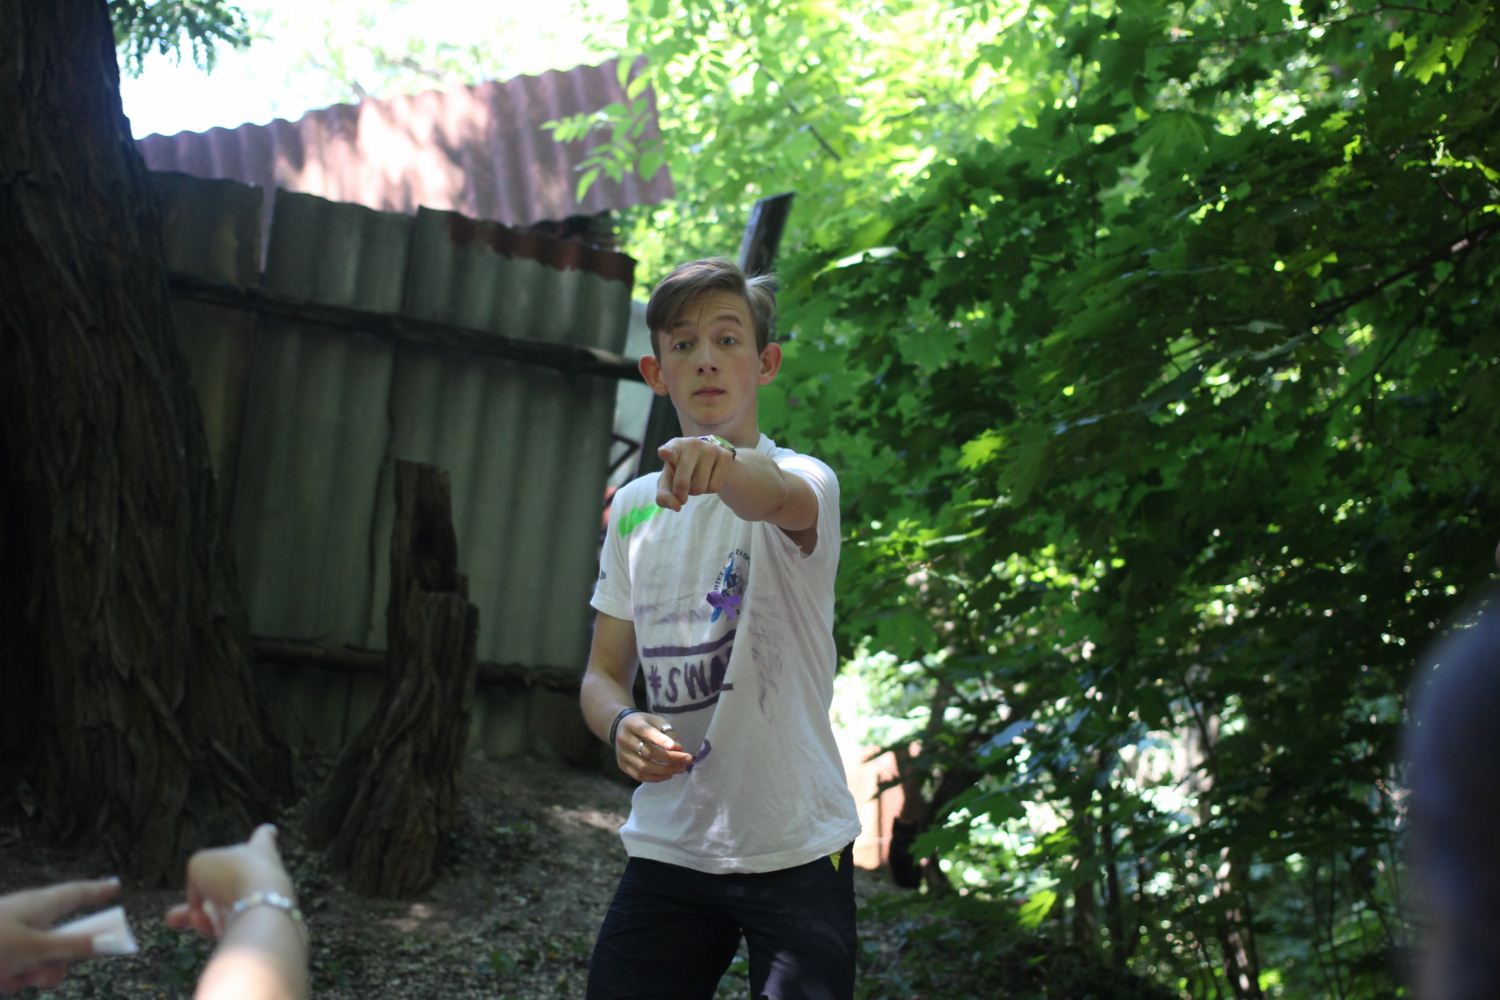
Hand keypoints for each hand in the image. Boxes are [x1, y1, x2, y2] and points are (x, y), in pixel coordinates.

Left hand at [0, 877, 119, 992]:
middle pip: (64, 936)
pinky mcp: (2, 956)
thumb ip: (73, 946)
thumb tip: (108, 940)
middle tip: (46, 972)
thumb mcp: (35, 948)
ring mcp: (14, 938)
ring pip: (45, 957)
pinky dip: (17, 978)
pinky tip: (2, 980)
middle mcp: (30, 918)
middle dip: (61, 959)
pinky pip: (23, 968)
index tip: (116, 886)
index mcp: (41, 904)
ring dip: (36, 973)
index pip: (79, 893)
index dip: (99, 890)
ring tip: (15, 979)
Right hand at [166, 824, 294, 939]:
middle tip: (175, 911)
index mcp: (260, 850)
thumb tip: (200, 902)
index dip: (263, 834)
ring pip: (221, 909)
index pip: (263, 838)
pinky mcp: (255, 925)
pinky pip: (225, 928)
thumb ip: (197, 878)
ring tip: (176, 918)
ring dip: (196, 916)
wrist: (259, 909)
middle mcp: (264, 874)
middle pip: (229, 881)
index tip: (269, 829)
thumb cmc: (233, 873)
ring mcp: (261, 901)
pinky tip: (197, 922)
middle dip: (198, 897)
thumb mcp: (200, 864)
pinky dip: (207, 926)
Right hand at [615, 714, 693, 782]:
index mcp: (633, 724)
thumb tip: (678, 749)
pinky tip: (668, 775)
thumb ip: (667, 732)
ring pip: (644, 767)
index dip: (662, 740)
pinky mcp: (621, 765)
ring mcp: (621, 754)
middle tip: (687, 760)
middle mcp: (624, 739)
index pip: (647, 732)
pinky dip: (655, 778)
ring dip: (665, 770)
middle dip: (670, 758)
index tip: (679, 747)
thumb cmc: (643, 723)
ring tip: (680, 769)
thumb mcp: (655, 720)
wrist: (621, 727)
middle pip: (648, 752)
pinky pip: (639, 776)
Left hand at [655, 436, 735, 510]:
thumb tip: (677, 507)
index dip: (667, 453)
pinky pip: (715, 487)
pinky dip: (710, 489)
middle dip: (681, 494)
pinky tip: (709, 477)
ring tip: (697, 478)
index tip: (664, 453)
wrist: (710, 461)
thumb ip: (664, 496)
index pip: (670, 450)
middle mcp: (692, 444)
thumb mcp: (669, 483)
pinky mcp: (726, 456)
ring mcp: (710, 448)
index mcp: (674, 446)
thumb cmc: (682, 472)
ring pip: (700, 487)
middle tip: (682, 489)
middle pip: (682, 483)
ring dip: (697, 491)